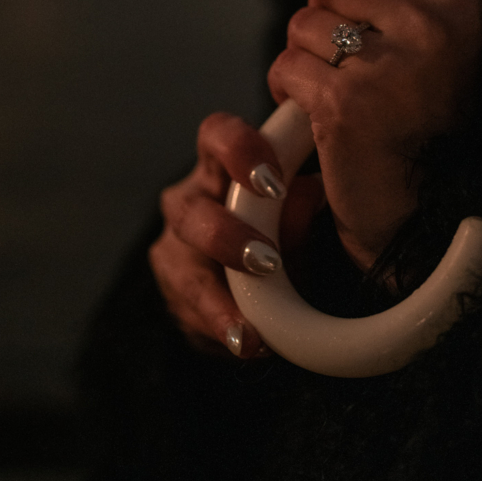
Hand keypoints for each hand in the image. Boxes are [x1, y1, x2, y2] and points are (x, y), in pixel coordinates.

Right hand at [149, 112, 324, 358]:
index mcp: (226, 164)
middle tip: (266, 262)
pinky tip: (244, 345)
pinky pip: (186, 309)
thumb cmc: (289, 230)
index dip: (239, 151)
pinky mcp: (171, 285)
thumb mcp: (303, 218)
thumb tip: (310, 193)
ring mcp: (174, 243)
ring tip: (249, 333)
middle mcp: (193, 197)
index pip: (218, 135)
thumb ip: (302, 209)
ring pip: (179, 265)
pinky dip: (217, 327)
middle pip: (190, 208)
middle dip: (226, 237)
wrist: (263, 281)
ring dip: (216, 300)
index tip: (272, 182)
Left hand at [267, 0, 481, 270]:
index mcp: (465, 7)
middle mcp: (432, 31)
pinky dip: (292, 93)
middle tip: (359, 65)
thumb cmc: (429, 130)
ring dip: (308, 60)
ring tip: (346, 97)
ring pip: (302, 24)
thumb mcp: (448, 48)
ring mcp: (385, 67)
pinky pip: (286, 67)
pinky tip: (324, 120)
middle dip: (329, 17)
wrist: (424, 222)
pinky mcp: (341, 104)